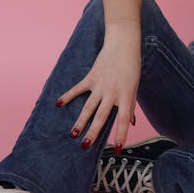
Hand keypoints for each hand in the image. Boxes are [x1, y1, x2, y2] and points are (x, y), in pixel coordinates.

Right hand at [56, 31, 140, 151]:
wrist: (123, 43)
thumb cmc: (131, 66)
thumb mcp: (135, 86)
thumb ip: (130, 104)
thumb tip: (130, 122)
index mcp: (126, 94)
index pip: (124, 119)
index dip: (121, 134)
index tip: (118, 149)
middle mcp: (112, 91)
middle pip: (102, 115)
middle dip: (93, 131)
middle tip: (85, 146)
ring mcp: (100, 84)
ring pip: (88, 106)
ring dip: (80, 120)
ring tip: (73, 134)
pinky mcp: (91, 77)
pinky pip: (78, 88)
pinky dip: (68, 96)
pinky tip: (59, 104)